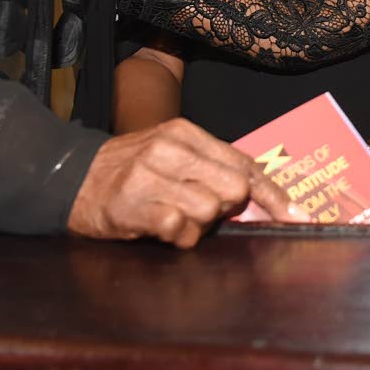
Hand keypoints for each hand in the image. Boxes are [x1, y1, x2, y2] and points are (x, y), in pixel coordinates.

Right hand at [67, 118, 307, 245]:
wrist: (70, 176)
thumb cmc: (131, 169)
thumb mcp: (172, 154)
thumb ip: (212, 168)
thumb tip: (260, 198)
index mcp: (185, 133)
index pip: (243, 164)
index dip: (274, 194)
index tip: (299, 217)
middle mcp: (169, 149)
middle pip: (232, 189)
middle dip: (226, 209)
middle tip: (202, 211)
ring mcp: (150, 175)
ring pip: (208, 210)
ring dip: (197, 225)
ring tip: (173, 216)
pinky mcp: (133, 205)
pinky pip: (179, 228)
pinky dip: (178, 236)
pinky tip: (162, 228)